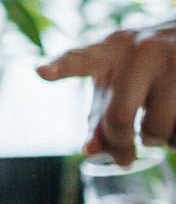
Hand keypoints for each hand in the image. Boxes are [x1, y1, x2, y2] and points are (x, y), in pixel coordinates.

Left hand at [38, 18, 175, 162]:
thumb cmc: (142, 68)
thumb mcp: (115, 81)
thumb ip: (98, 116)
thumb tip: (90, 153)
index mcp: (108, 49)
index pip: (79, 58)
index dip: (60, 66)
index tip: (41, 71)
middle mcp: (140, 50)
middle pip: (119, 116)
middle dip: (120, 143)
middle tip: (125, 154)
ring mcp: (173, 60)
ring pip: (157, 128)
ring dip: (157, 142)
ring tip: (157, 130)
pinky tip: (175, 127)